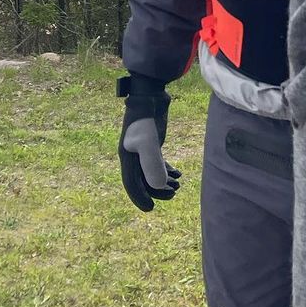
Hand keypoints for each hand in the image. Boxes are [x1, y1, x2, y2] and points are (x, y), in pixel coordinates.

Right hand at [118, 75, 180, 210]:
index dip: (140, 198)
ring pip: (151, 173)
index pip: (131, 184)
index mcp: (127, 158)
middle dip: (158, 190)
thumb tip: (159, 186)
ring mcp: (143, 150)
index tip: (151, 209)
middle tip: (174, 194)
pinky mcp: (153, 143)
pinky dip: (168, 171)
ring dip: (164, 182)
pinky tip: (178, 174)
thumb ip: (152, 163)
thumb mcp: (149, 141)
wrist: (149, 97)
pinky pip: (158, 163)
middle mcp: (133, 156)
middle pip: (143, 181)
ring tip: (179, 185)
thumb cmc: (146, 118)